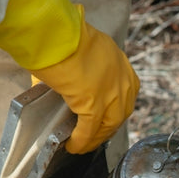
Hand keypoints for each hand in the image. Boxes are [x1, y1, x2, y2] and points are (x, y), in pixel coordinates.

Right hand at [30, 11, 139, 153]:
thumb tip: (66, 82)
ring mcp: (111, 94)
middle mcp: (122, 80)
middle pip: (120, 113)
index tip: (104, 120)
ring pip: (108, 125)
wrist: (54, 31)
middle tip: (93, 137)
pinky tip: (73, 146)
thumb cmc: (59, 33)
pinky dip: (81, 141)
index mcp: (120, 63)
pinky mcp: (94, 105)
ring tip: (82, 145)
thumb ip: (82, 66)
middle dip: (107, 128)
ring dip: (95, 138)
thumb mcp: (83, 47)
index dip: (114, 110)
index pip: (125, 94)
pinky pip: (89, 130)